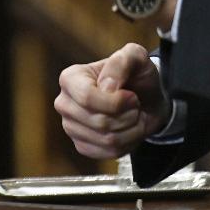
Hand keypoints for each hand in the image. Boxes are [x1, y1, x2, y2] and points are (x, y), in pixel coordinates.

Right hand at [53, 43, 168, 158]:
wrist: (145, 99)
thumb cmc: (137, 75)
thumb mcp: (135, 57)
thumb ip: (121, 62)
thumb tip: (105, 87)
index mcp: (70, 78)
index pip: (87, 97)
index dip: (115, 102)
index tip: (132, 95)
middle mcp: (64, 103)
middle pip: (99, 121)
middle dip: (127, 115)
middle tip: (135, 105)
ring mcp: (71, 127)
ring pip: (107, 139)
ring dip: (131, 129)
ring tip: (133, 115)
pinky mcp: (82, 146)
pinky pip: (109, 152)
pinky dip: (128, 143)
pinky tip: (128, 129)